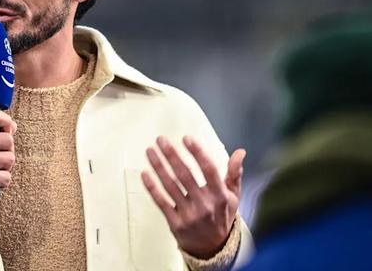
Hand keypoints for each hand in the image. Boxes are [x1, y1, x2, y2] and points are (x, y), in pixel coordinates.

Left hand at [141, 135, 245, 258]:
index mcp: (220, 195)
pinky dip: (152, 187)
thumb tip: (240, 152)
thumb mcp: (233, 196)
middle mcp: (205, 204)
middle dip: (172, 155)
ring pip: (170, 186)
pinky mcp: (175, 223)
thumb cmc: (221, 215)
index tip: (186, 138)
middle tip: (161, 139)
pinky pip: (161, 202)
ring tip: (150, 151)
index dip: (197, 153)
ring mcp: (189, 214)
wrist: (213, 248)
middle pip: (185, 175)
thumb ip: (235, 173)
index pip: (209, 170)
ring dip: (159, 167)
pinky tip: (145, 173)